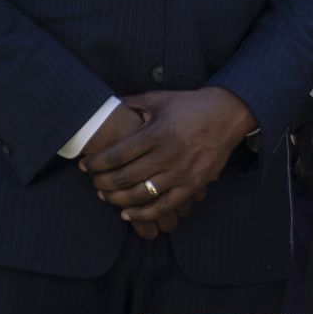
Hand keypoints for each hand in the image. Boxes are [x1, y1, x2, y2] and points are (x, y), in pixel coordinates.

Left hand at [81, 87, 255, 225]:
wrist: (227, 114)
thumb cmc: (190, 105)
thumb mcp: (160, 99)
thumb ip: (131, 103)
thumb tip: (105, 106)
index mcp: (156, 133)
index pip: (116, 154)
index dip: (96, 162)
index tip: (85, 165)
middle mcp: (167, 154)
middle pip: (124, 177)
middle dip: (102, 182)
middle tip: (92, 181)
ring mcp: (181, 172)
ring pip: (140, 195)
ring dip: (117, 199)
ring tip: (105, 195)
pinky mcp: (193, 184)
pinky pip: (164, 206)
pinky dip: (142, 213)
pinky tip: (127, 213)